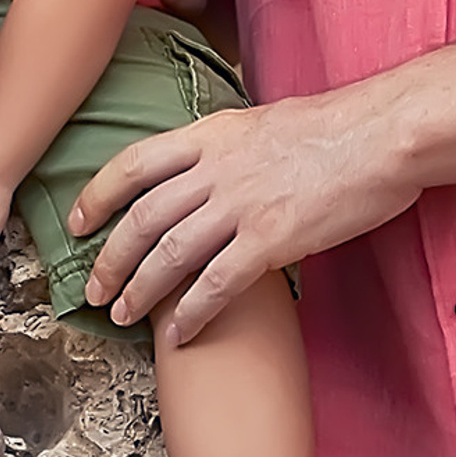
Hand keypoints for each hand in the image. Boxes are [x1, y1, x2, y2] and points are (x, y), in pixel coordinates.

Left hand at [67, 85, 413, 347]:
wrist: (380, 136)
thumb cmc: (330, 129)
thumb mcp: (258, 123)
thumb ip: (222, 148)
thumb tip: (202, 165)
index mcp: (207, 134)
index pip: (132, 164)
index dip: (96, 195)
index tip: (75, 222)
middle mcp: (214, 168)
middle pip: (142, 216)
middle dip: (109, 257)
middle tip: (89, 288)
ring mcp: (241, 204)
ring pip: (170, 252)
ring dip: (139, 289)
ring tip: (120, 316)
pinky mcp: (272, 239)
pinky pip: (218, 283)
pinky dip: (192, 311)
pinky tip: (179, 333)